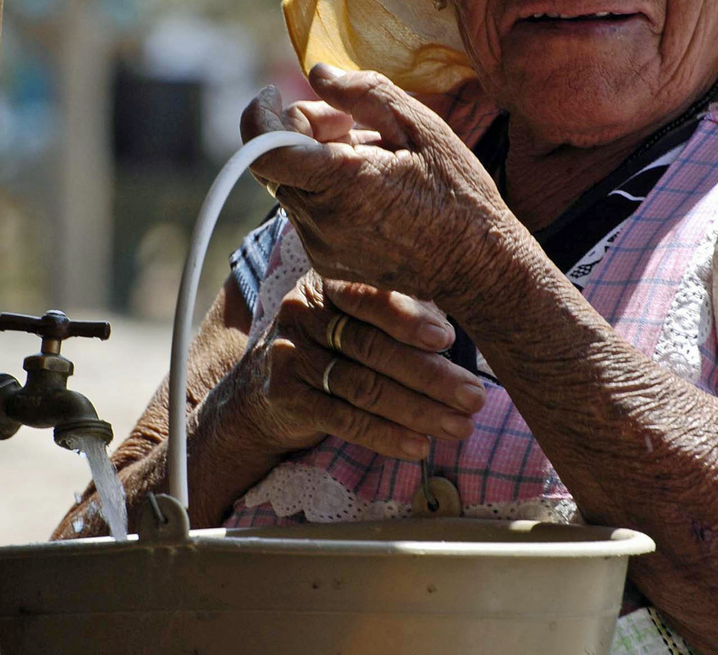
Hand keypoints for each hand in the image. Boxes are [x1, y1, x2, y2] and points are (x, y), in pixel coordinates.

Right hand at [237, 271, 484, 460]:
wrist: (258, 392)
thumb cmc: (329, 347)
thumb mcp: (353, 318)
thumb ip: (398, 311)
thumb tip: (459, 318)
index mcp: (324, 284)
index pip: (368, 297)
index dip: (408, 317)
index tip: (448, 338)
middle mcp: (301, 314)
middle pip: (372, 347)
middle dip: (429, 374)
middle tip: (473, 396)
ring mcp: (290, 356)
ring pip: (363, 386)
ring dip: (418, 410)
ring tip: (460, 426)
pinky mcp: (286, 397)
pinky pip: (343, 419)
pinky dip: (385, 436)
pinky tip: (418, 447)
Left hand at [240, 65, 512, 301]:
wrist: (479, 267)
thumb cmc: (459, 193)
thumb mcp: (423, 127)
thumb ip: (365, 93)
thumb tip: (318, 74)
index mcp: (344, 183)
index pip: (265, 150)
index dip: (258, 116)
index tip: (273, 95)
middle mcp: (322, 221)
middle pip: (278, 160)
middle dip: (303, 130)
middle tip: (349, 122)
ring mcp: (321, 246)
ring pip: (291, 185)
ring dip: (315, 161)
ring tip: (371, 158)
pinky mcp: (325, 262)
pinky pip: (307, 212)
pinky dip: (324, 190)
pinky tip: (369, 189)